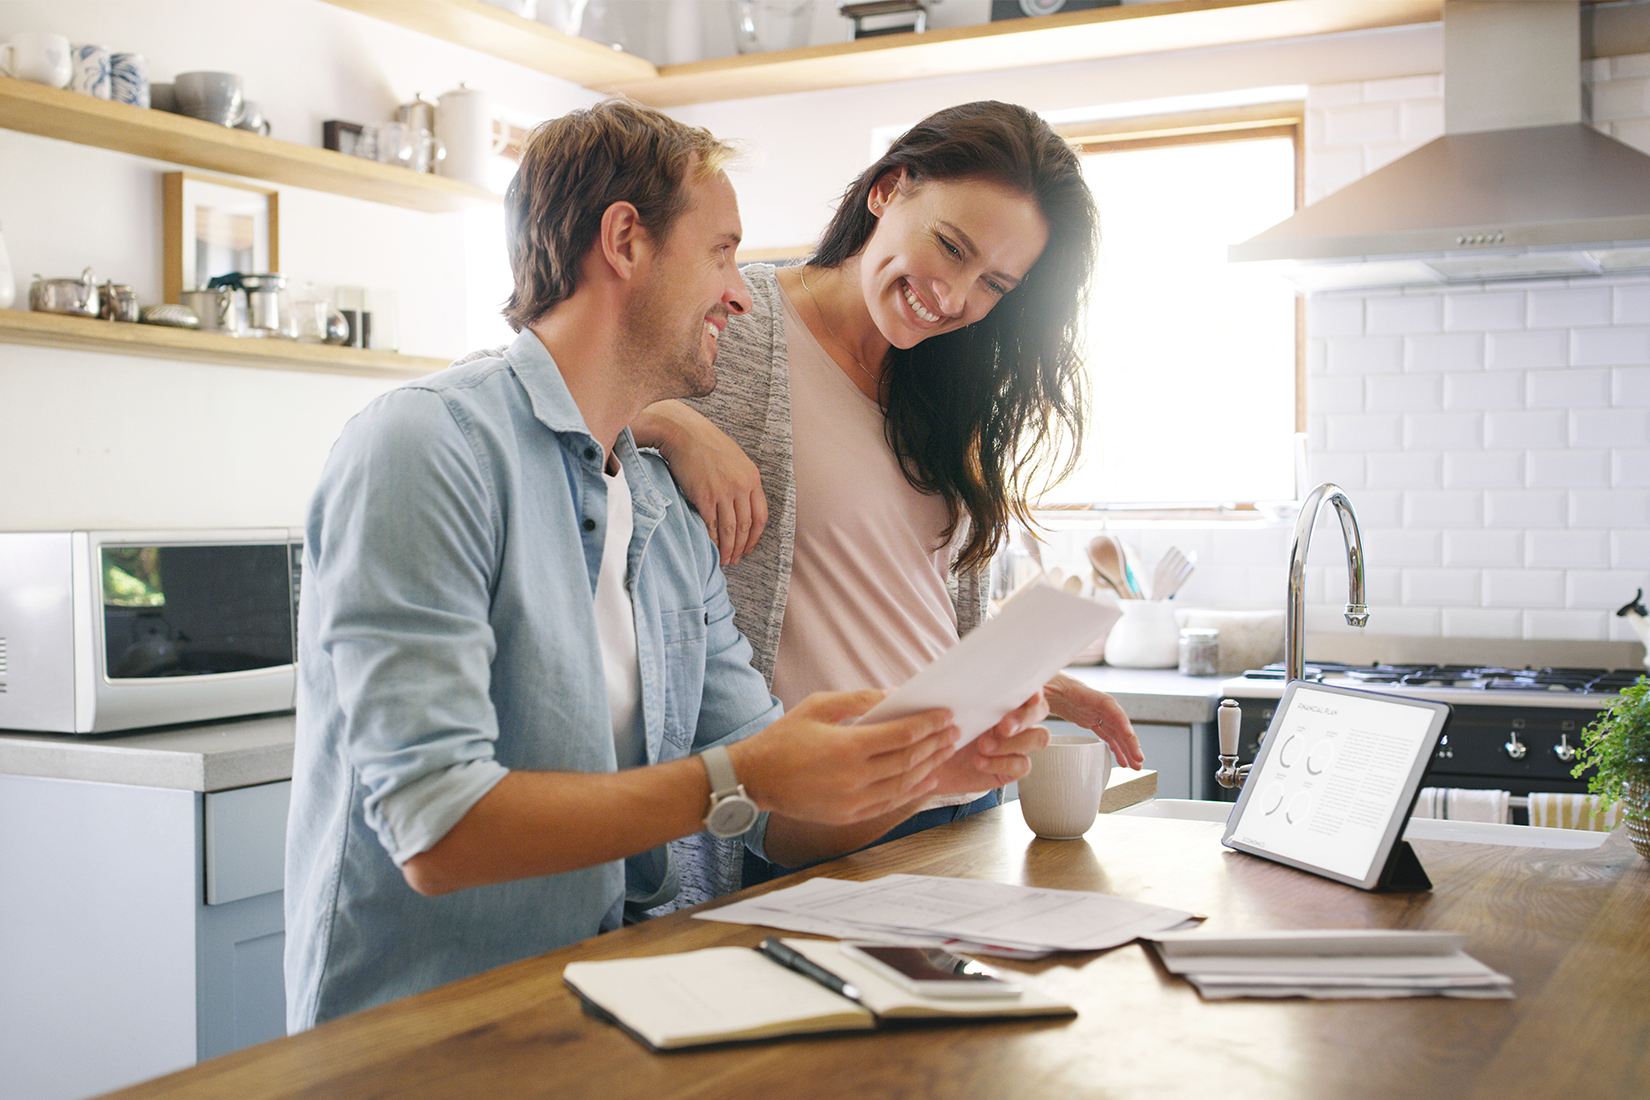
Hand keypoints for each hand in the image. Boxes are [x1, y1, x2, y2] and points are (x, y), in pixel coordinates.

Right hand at [633, 400, 766, 565]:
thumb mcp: (735, 458)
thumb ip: (741, 480)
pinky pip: (712, 525)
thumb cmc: (705, 442)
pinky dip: (713, 540)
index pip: (761, 515)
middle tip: (736, 559)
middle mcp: (741, 486)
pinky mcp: (705, 497)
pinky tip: (712, 548)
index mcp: (752, 477)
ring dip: (728, 548)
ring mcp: (723, 492)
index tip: (749, 546)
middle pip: (746, 526)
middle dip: (742, 546)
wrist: (682, 432)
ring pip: (730, 529)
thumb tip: (740, 503)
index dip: (755, 536)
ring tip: (725, 560)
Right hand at [729, 690, 959, 824]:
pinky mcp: (849, 815)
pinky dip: (913, 791)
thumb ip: (859, 700)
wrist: (756, 779)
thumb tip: (895, 696)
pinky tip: (926, 779)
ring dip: (929, 766)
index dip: (927, 724)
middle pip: (908, 760)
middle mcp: (854, 777)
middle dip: (934, 743)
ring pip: (904, 783)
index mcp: (847, 747)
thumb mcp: (818, 706)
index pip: (901, 735)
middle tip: (954, 731)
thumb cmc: (785, 737)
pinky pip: (890, 803)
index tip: (944, 715)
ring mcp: (853, 801)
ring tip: (945, 751)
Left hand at [931, 691, 1050, 792]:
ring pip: (1039, 738)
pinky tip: (979, 761)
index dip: (1034, 690)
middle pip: (1040, 711)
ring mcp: (1016, 744)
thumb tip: (950, 667)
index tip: (1030, 695)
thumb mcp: (944, 707)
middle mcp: (1015, 720)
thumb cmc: (939, 729)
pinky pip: (1022, 765)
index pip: (1029, 688)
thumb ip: (953, 689)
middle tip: (1002, 727)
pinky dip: (1001, 763)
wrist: (929, 762)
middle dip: (1024, 718)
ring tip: (984, 746)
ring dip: (1014, 742)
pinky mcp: (1012, 768)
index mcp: (1002, 700)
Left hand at [1045, 674, 1143, 769]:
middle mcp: (1092, 701)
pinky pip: (1105, 733)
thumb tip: (1035, 697)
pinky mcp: (1086, 717)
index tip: (1130, 736)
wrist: (1036, 677)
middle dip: (1130, 740)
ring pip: (1115, 730)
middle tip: (1139, 760)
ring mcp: (1091, 710)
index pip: (1109, 706)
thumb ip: (1036, 692)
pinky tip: (1121, 760)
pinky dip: (1114, 746)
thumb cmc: (1038, 678)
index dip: (1121, 720)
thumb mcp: (1037, 684)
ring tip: (1135, 766)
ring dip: (1126, 748)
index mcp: (1082, 692)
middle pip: (1117, 721)